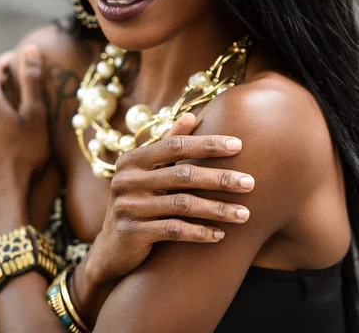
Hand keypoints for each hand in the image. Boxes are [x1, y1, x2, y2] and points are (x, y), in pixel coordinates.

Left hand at [0, 46, 49, 239]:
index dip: (7, 61)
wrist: (1, 195)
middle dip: (0, 79)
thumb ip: (31, 80)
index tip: (19, 59)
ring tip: (12, 105)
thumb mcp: (34, 115)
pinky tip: (3, 130)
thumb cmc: (23, 154)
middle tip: (18, 81)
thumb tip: (30, 50)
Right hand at [86, 113, 254, 283]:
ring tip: (245, 214)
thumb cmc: (138, 201)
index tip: (239, 145)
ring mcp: (127, 206)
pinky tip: (221, 235)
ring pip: (182, 205)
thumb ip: (168, 144)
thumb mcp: (148, 172)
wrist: (112, 248)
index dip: (207, 144)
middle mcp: (126, 180)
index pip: (176, 145)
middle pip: (183, 175)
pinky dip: (199, 232)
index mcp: (132, 159)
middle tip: (250, 182)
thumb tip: (191, 116)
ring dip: (218, 209)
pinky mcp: (131, 233)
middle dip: (220, 178)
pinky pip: (174, 230)